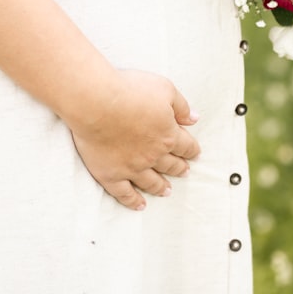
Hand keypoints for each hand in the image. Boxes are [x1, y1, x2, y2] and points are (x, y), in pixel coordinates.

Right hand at [67, 70, 200, 210]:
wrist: (97, 102)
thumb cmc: (130, 90)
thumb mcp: (164, 88)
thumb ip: (181, 106)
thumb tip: (194, 119)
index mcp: (168, 134)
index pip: (186, 146)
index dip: (191, 150)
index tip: (194, 154)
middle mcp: (153, 155)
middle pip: (170, 165)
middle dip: (179, 169)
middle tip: (184, 172)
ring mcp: (132, 168)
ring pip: (151, 182)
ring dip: (161, 187)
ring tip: (167, 191)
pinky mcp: (111, 174)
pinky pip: (125, 193)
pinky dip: (133, 201)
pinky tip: (140, 205)